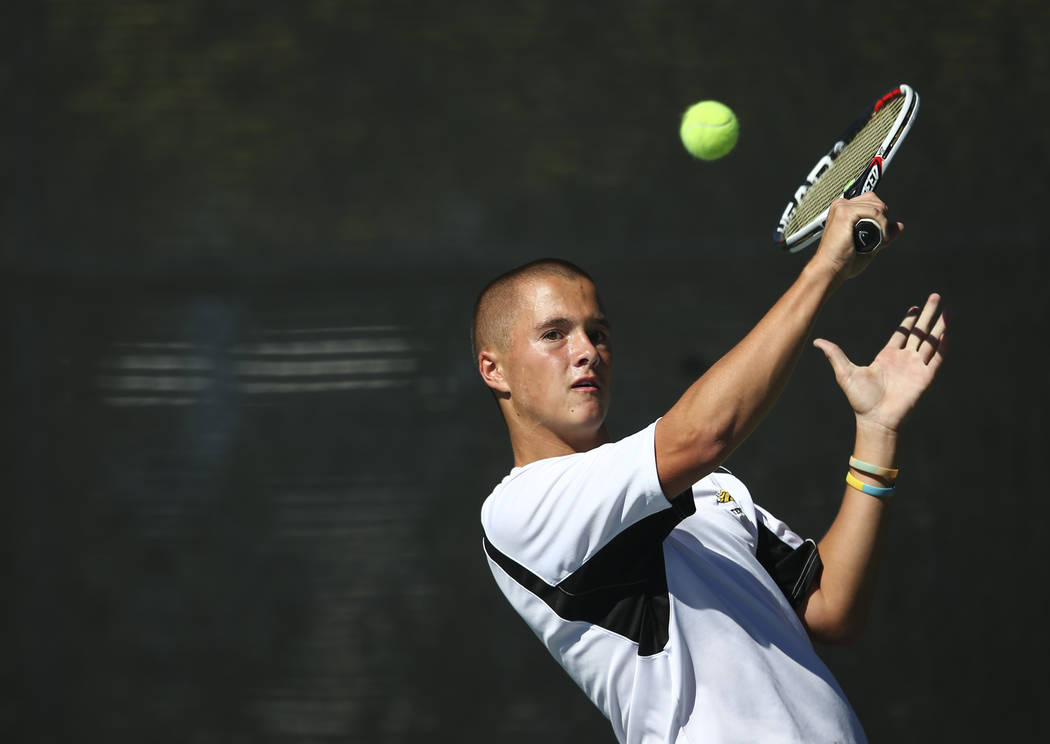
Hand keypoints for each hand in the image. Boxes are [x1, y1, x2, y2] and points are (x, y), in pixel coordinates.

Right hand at [813, 192, 904, 281]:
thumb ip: (883, 232)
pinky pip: (875, 212)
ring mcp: (842, 207)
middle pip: (874, 199)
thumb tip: (898, 226)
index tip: (880, 232)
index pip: (869, 200)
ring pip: (877, 206)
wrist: (830, 268)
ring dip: (883, 224)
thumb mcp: (868, 244)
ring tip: (879, 239)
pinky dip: (882, 225)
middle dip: (882, 218)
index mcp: (842, 210)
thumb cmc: (842, 260)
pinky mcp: (845, 213)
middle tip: (879, 237)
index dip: (879, 215)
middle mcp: (841, 205)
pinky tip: (880, 237)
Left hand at [813, 294, 946, 433]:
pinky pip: (937, 358)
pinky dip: (943, 344)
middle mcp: (904, 359)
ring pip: (931, 341)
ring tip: (948, 310)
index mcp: (887, 357)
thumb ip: (834, 354)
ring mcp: (916, 367)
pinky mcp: (925, 377)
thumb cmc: (860, 400)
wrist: (875, 419)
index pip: (902, 333)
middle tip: (936, 296)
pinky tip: (947, 331)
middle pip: (919, 332)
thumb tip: (816, 341)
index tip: (916, 307)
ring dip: (940, 325)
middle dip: (928, 315)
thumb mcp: (845, 372)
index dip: (909, 320)